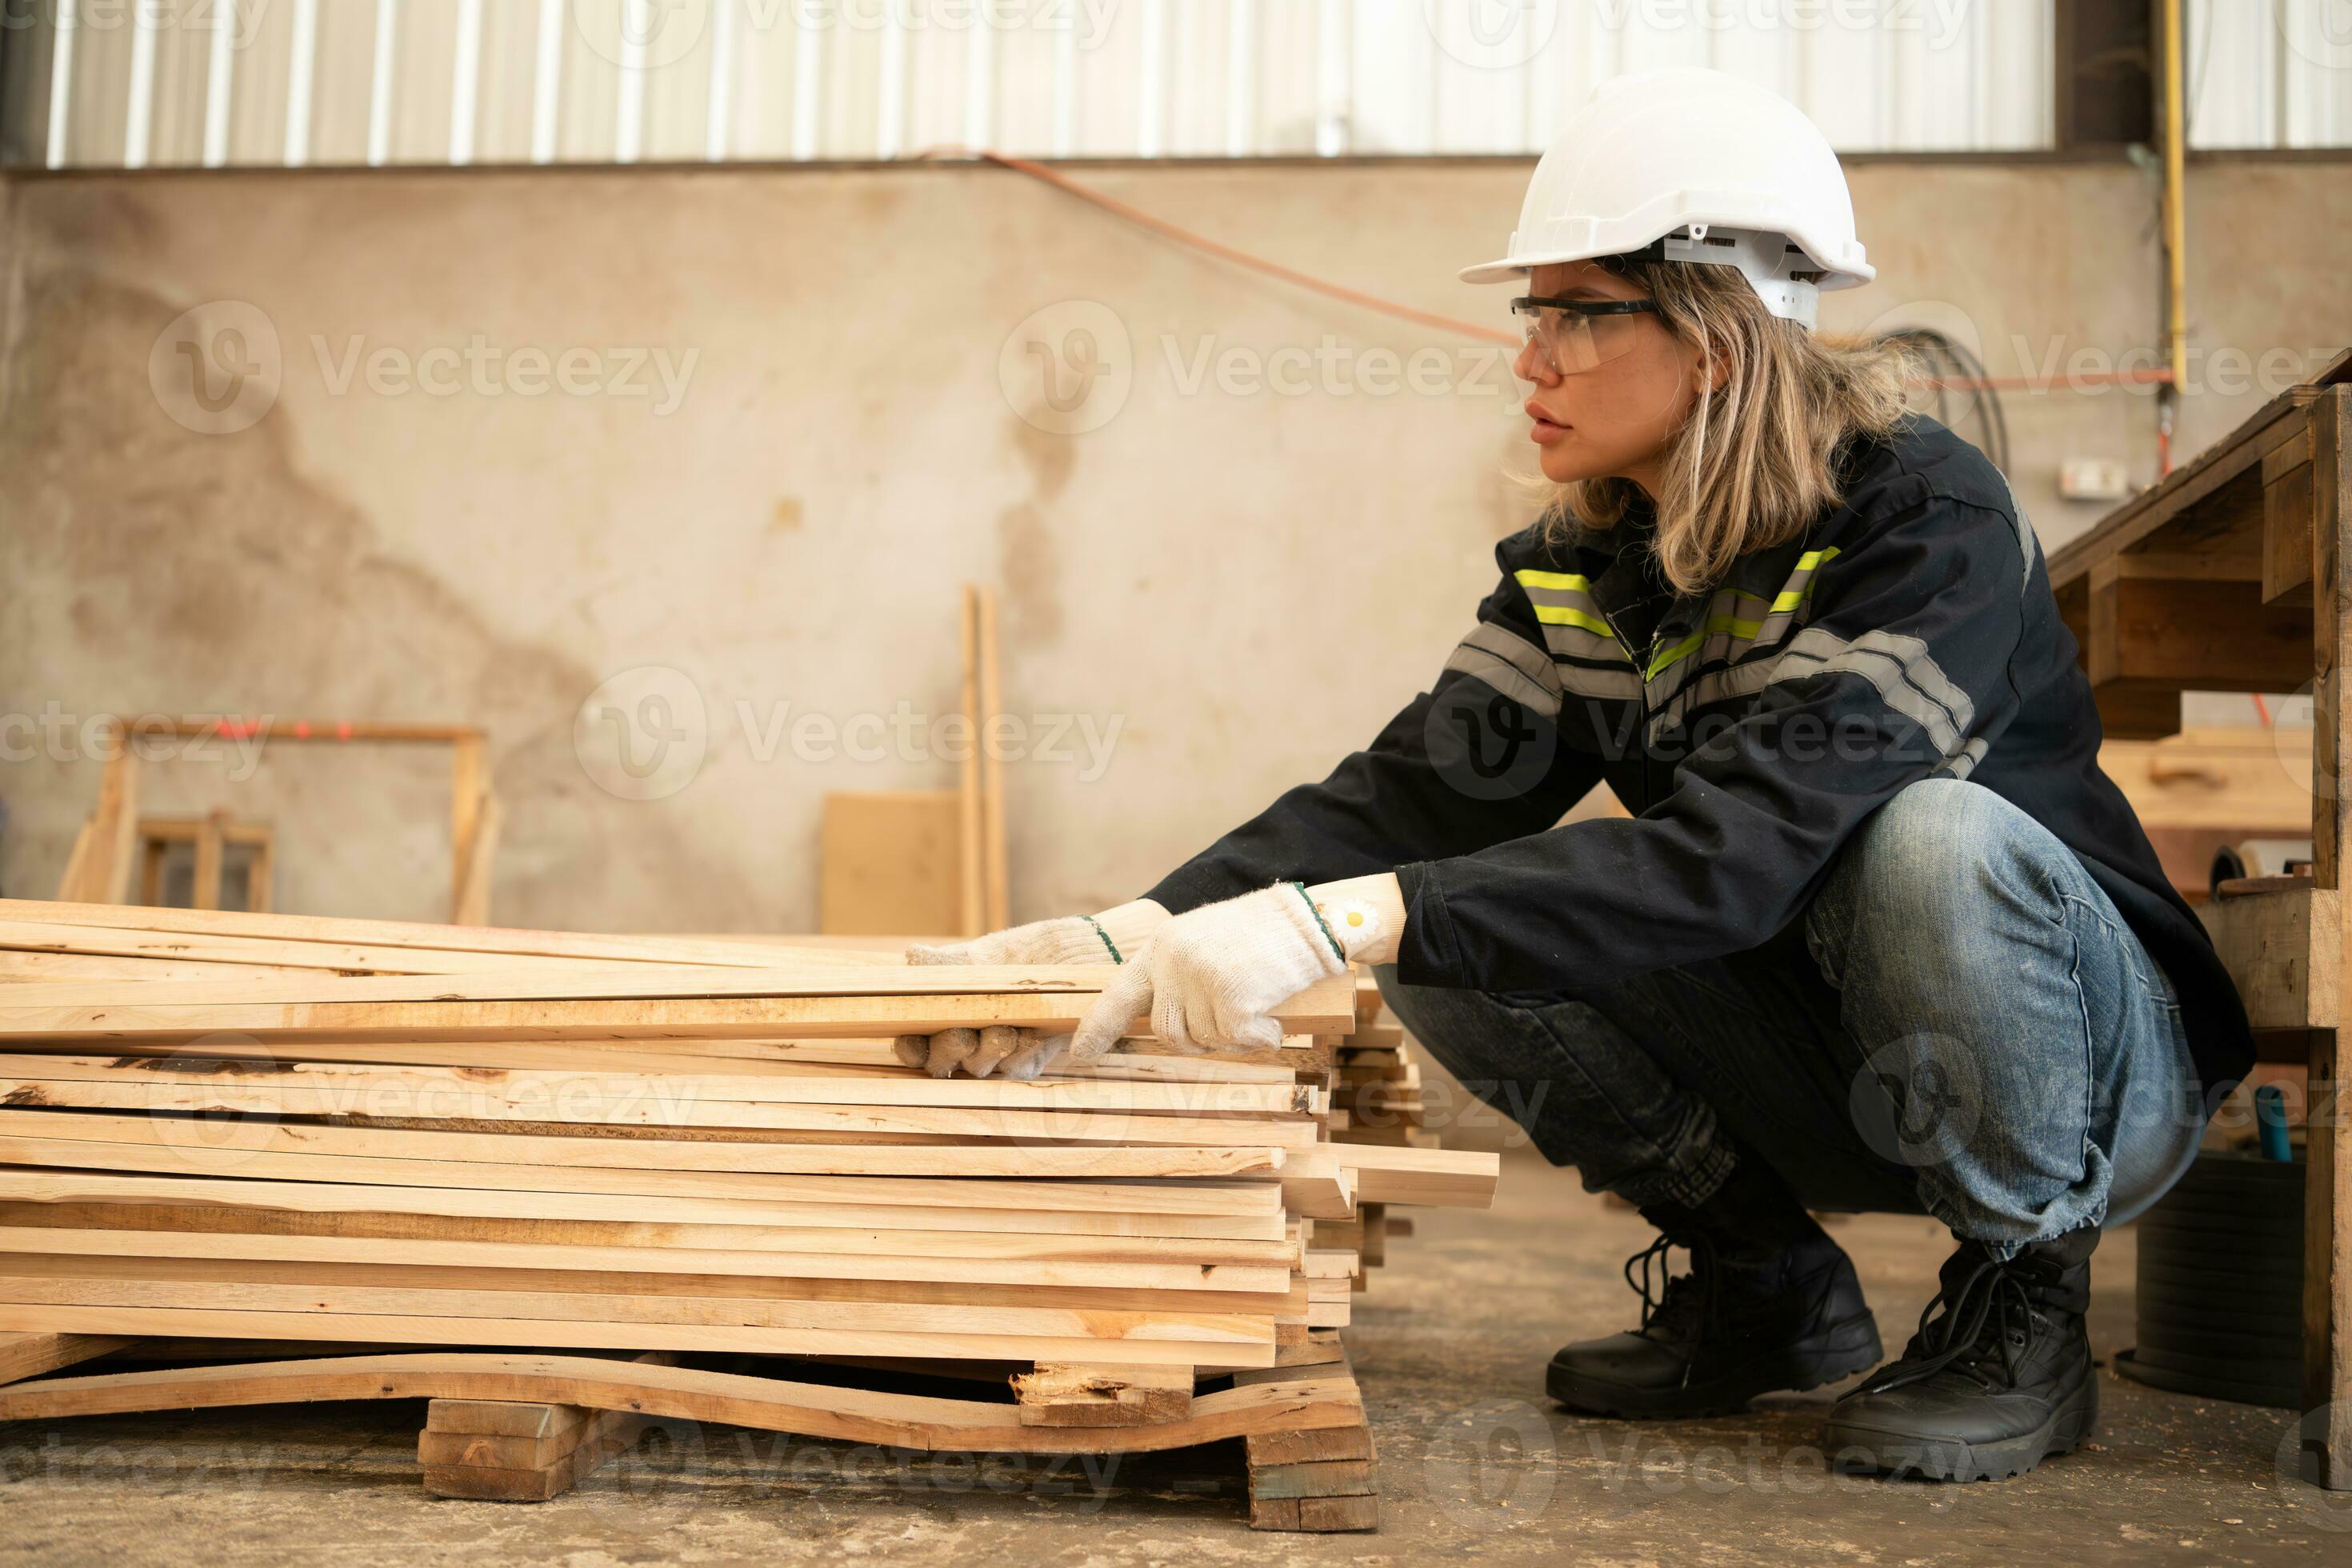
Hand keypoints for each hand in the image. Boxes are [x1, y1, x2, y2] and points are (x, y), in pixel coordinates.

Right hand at [894, 901, 1167, 1078]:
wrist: (1096, 954)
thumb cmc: (1040, 949)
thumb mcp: (994, 952)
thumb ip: (950, 963)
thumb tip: (911, 958)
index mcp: (951, 1009)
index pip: (916, 1040)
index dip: (909, 1046)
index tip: (911, 1041)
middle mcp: (972, 1035)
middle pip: (941, 1062)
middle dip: (948, 1050)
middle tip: (964, 1033)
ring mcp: (1001, 1051)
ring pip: (977, 1069)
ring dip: (987, 1052)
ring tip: (1006, 1029)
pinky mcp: (1033, 1061)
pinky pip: (1015, 1072)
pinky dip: (1020, 1057)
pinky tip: (1029, 1038)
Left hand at [1067, 884, 1347, 1064]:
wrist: (1309, 919)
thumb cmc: (1264, 935)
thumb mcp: (1206, 943)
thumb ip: (1178, 976)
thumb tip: (1166, 1029)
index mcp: (1162, 946)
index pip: (1121, 993)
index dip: (1099, 1027)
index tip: (1081, 1053)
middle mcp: (1172, 959)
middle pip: (1169, 1033)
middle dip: (1200, 1040)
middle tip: (1234, 1025)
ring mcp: (1199, 976)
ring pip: (1206, 1040)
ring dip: (1236, 1036)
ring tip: (1259, 1005)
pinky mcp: (1231, 995)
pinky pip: (1239, 1039)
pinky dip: (1262, 1037)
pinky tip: (1275, 1014)